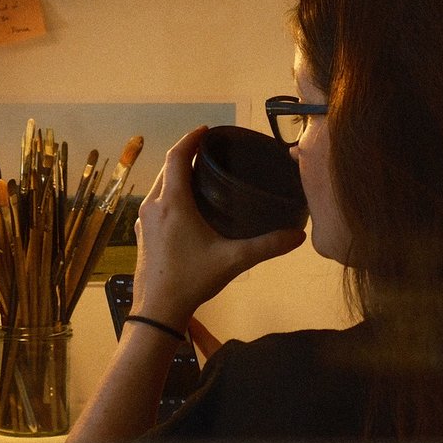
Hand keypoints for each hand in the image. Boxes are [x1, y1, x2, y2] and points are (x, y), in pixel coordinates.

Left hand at [129, 127, 302, 328]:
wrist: (157, 311)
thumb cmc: (191, 280)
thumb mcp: (233, 260)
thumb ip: (267, 246)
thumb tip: (298, 235)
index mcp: (172, 203)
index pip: (177, 156)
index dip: (192, 139)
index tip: (208, 130)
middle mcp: (153, 205)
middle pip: (167, 168)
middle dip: (186, 154)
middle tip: (210, 150)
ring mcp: (145, 220)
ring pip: (159, 185)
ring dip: (176, 173)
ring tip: (201, 173)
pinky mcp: (144, 234)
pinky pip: (156, 201)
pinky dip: (170, 192)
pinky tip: (187, 204)